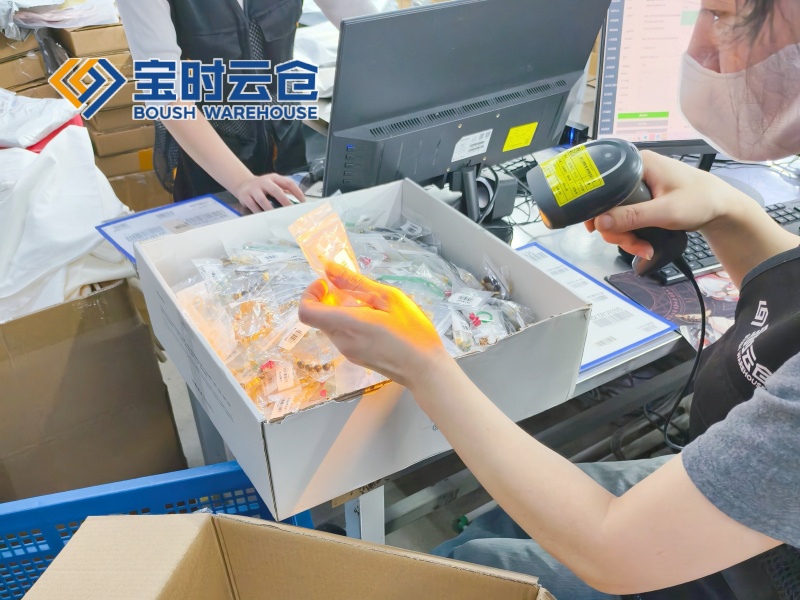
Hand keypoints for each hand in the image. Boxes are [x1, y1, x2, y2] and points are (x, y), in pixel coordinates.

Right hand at [233, 173, 305, 212]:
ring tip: (278, 218)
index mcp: (274, 178)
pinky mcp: (245, 196)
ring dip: (271, 210)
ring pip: (263, 200)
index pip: (288, 183)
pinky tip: (265, 218)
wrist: (243, 184)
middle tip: (291, 212)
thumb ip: (284, 191)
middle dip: (285, 202)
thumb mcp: (273, 184)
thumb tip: (298, 204)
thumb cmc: (263, 187)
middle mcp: (264, 182)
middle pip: (276, 191)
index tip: (303, 202)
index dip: (297, 192)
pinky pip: (253, 207)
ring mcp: (254, 189)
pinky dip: (260, 213)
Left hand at [298, 263, 449, 389]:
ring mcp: (347, 352)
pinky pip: (342, 335)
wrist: (425, 369)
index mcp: (347, 324)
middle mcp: (341, 341)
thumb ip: (354, 283)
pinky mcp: (355, 358)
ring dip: (341, 311)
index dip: (310, 293)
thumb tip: (328, 268)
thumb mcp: (388, 298)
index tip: (328, 284)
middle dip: (329, 299)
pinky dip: (349, 323)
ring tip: (371, 306)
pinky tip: (375, 321)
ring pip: (330, 325)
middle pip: (318, 316)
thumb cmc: (412, 330)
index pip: (306, 311)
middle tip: (355, 291)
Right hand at [584, 151, 750, 259]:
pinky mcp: (642, 201)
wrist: (723, 209)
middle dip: (616, 230)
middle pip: (607, 205)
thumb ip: (631, 216)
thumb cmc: (701, 201)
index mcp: (637, 164)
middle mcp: (633, 173)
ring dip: (625, 236)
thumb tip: (599, 222)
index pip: (601, 185)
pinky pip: (626, 219)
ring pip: (615, 216)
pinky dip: (632, 234)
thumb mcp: (665, 211)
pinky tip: (644, 244)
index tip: (597, 230)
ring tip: (643, 247)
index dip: (595, 209)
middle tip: (631, 244)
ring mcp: (638, 188)